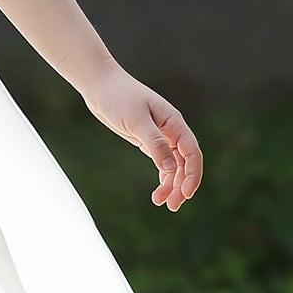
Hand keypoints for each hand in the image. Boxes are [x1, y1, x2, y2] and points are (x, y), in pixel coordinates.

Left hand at [82, 66, 202, 210]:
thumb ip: (154, 143)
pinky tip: (159, 191)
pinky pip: (162, 163)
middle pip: (185, 163)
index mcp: (174, 123)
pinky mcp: (147, 141)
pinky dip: (163, 177)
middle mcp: (171, 131)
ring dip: (172, 185)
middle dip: (183, 185)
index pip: (192, 153)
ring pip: (174, 166)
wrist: (101, 86)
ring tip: (161, 203)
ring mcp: (161, 136)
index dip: (192, 174)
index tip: (186, 193)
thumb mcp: (136, 121)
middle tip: (173, 206)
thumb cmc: (119, 97)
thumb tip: (170, 168)